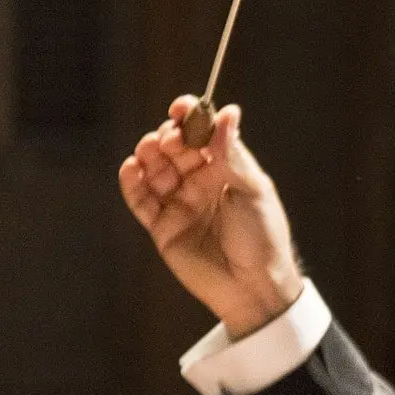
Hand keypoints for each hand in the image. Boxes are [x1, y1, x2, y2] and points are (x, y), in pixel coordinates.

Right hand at [117, 96, 303, 338]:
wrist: (254, 287)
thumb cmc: (263, 237)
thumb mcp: (254, 191)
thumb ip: (233, 154)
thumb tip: (228, 112)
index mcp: (226, 168)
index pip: (201, 133)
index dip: (190, 117)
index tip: (182, 107)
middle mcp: (199, 181)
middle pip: (173, 147)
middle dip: (169, 136)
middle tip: (172, 138)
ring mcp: (179, 203)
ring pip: (154, 169)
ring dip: (148, 153)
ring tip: (151, 149)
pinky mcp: (161, 226)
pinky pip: (140, 199)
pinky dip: (132, 181)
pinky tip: (132, 167)